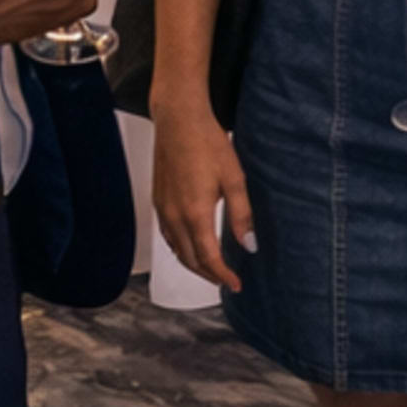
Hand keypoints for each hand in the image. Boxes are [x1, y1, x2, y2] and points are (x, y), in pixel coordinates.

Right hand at [150, 101, 257, 292]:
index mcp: (195, 214)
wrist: (179, 121)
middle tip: (227, 280)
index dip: (223, 276)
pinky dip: (181, 249)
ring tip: (213, 269)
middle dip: (209, 275)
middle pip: (190, 260)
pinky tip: (192, 246)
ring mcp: (162, 210)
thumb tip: (249, 245)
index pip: (209, 258)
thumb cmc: (208, 144)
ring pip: (176, 250)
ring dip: (194, 264)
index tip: (236, 285)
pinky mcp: (158, 201)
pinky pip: (168, 236)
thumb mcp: (234, 179)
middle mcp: (174, 217)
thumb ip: (242, 215)